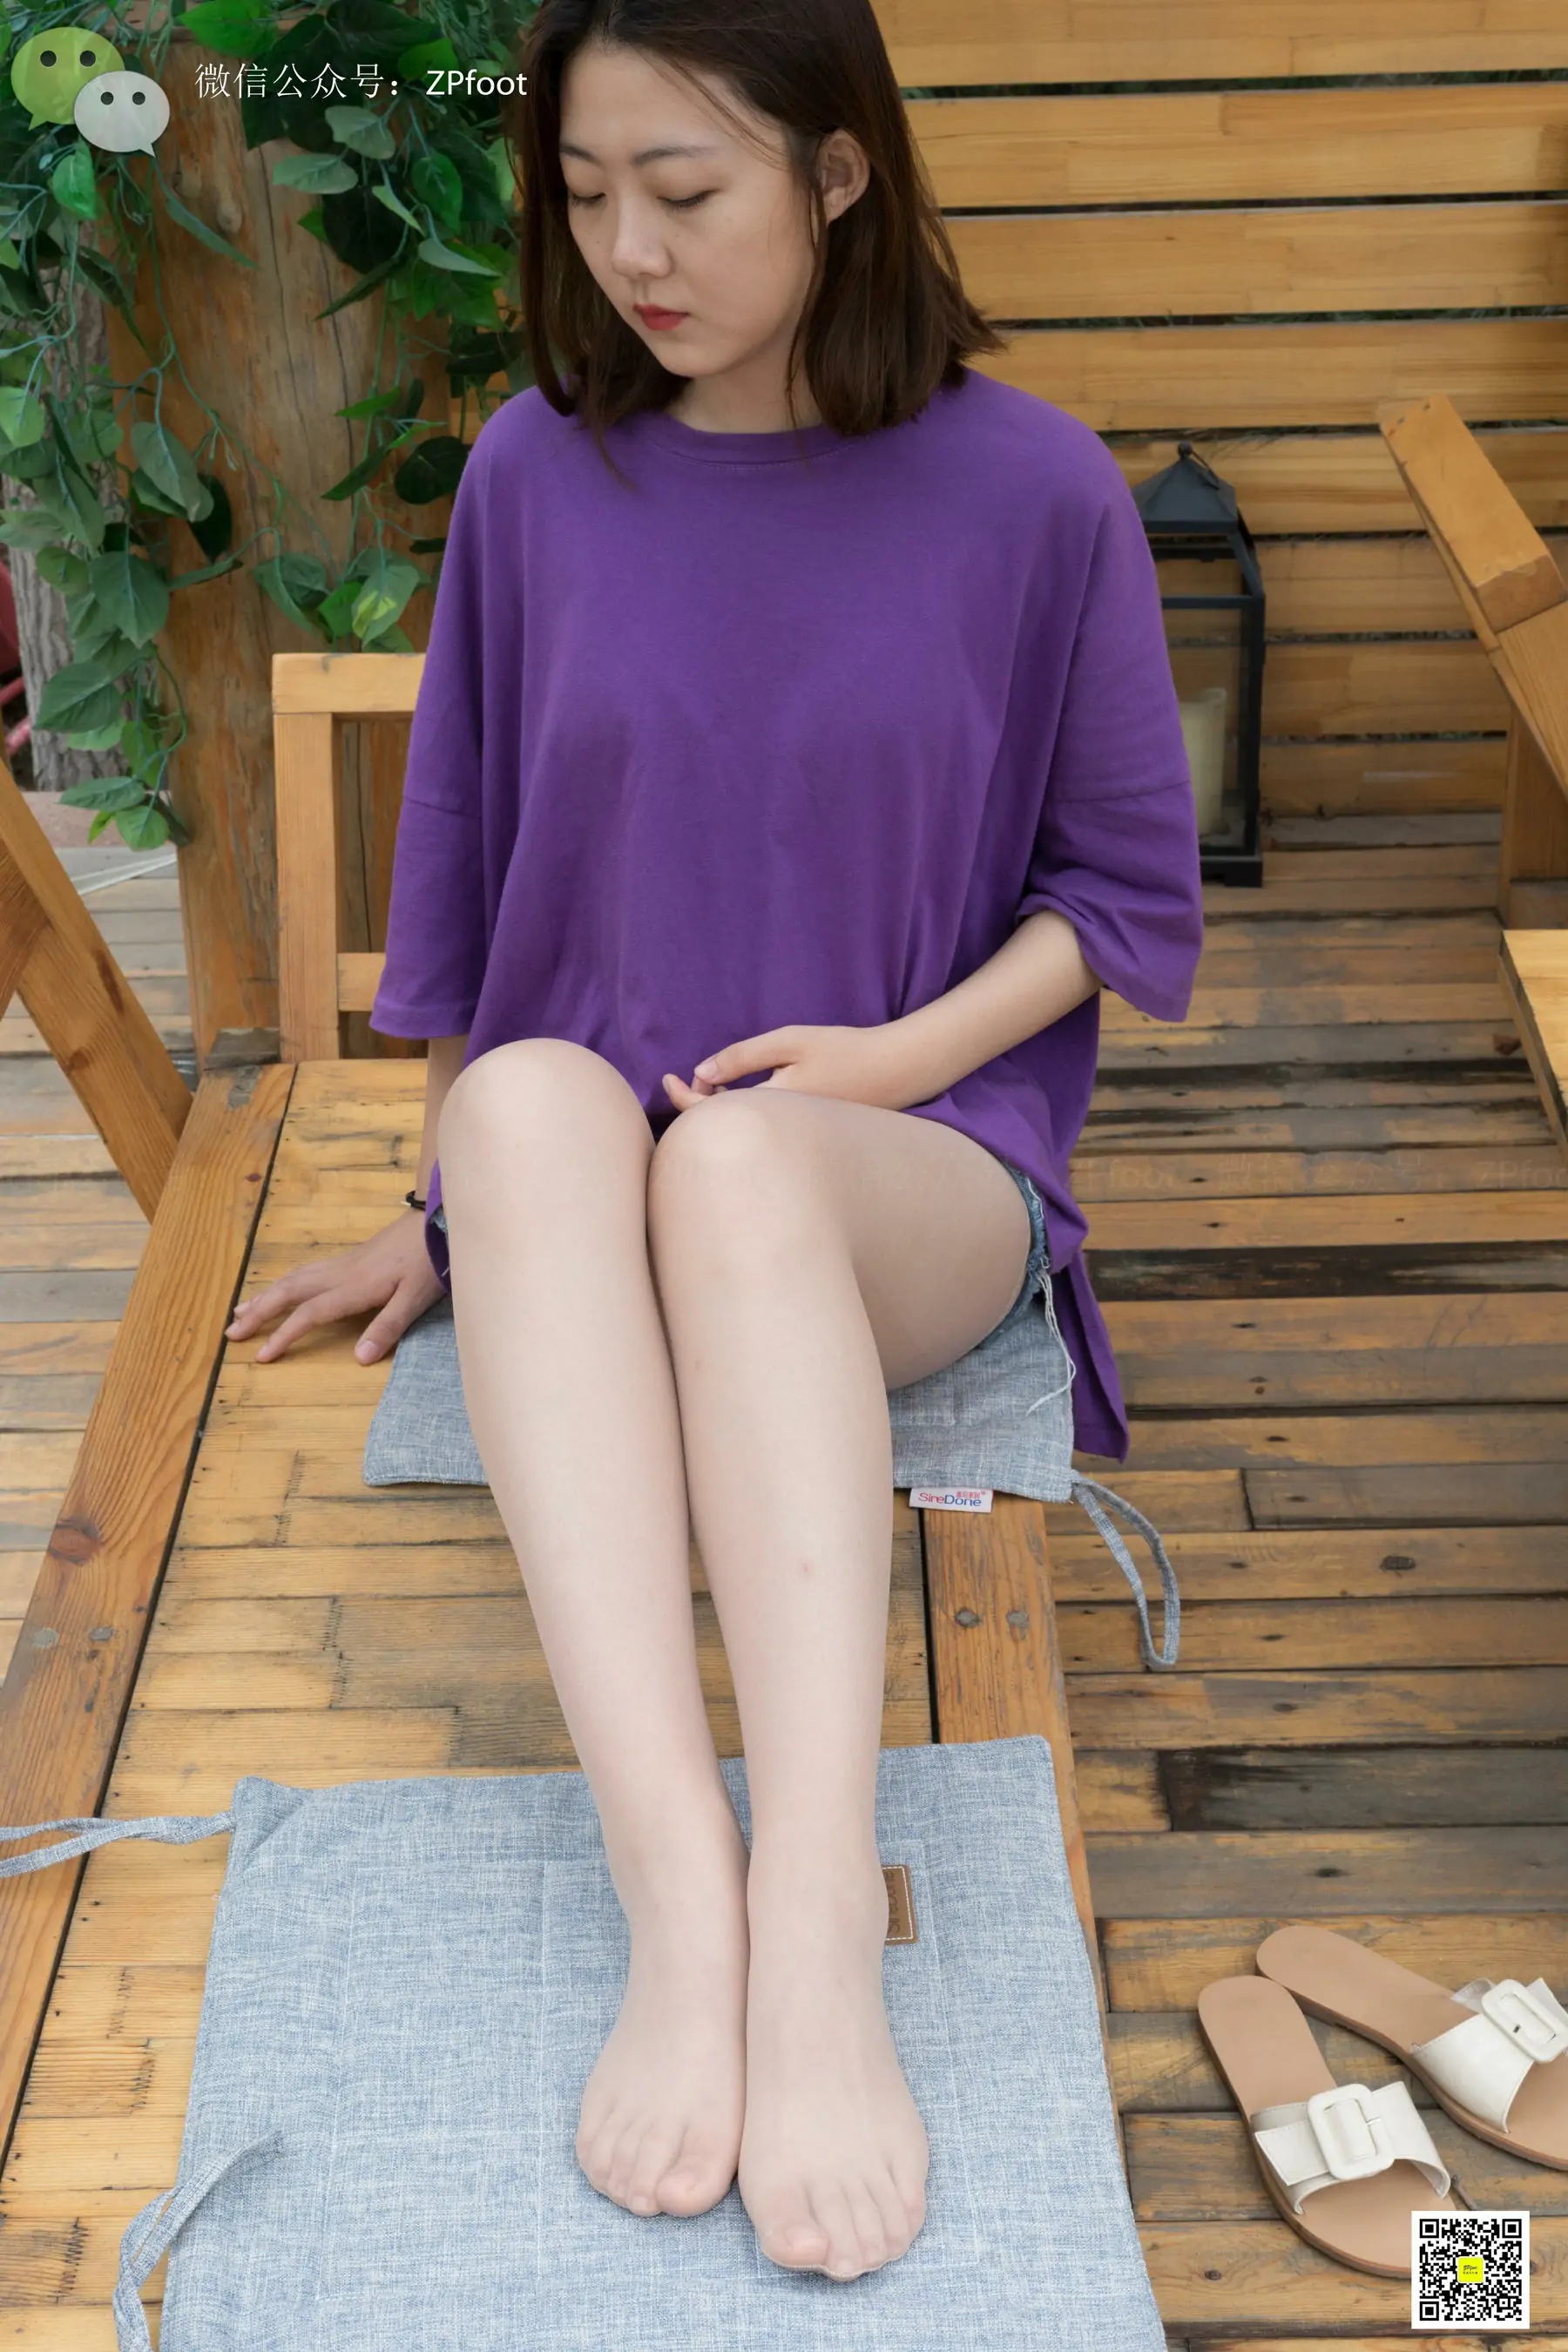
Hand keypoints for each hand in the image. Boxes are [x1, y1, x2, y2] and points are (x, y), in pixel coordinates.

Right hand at [224, 1209, 443, 1364]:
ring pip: (294, 1279)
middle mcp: (340, 1274)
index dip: (283, 1335)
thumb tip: (359, 1359)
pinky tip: (281, 1289)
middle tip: (232, 1333)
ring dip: (266, 1296)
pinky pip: (305, 1271)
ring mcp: (343, 1264)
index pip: (308, 1314)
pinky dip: (284, 1284)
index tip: (261, 1356)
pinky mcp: (350, 1259)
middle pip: (289, 1292)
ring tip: (242, 1312)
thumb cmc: (430, 1260)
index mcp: (354, 1288)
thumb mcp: (415, 1299)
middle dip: (258, 1313)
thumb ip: (388, 1327)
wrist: (437, 1220)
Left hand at [661, 1023, 922, 1112]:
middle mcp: (780, 1132)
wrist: (896, 1070)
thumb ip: (743, 1057)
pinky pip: (763, 1133)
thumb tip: (701, 1073)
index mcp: (771, 1108)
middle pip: (723, 1130)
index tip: (667, 1077)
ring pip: (744, 1133)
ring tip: (710, 1083)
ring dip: (720, 1112)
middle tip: (682, 1079)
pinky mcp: (805, 1138)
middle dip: (696, 1107)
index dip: (683, 1098)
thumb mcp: (790, 1042)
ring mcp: (794, 1138)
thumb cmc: (843, 1050)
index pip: (712, 1113)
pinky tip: (742, 1095)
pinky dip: (744, 1116)